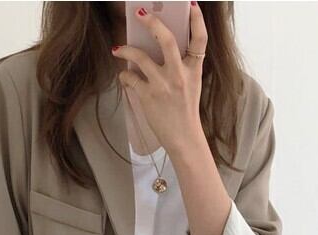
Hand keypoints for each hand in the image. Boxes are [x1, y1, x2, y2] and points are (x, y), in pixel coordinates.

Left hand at [111, 2, 207, 156]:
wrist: (184, 138)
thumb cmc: (185, 112)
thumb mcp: (191, 86)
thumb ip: (181, 66)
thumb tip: (158, 47)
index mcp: (194, 70)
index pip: (200, 39)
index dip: (197, 19)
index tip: (190, 4)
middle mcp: (179, 74)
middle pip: (166, 40)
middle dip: (152, 23)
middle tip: (141, 13)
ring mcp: (163, 85)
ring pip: (140, 57)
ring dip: (126, 50)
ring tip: (118, 49)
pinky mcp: (148, 96)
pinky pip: (130, 78)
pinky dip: (124, 76)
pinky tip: (124, 77)